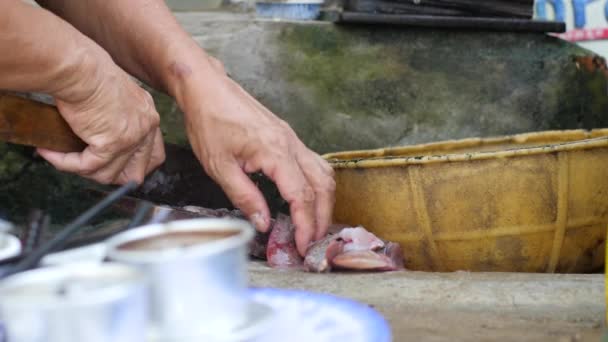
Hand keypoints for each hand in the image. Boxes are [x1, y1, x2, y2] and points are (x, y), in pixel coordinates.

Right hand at [37, 52, 164, 184]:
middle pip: (138, 172)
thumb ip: (114, 114)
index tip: (113, 165)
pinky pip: (86, 166)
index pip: (154, 154)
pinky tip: (50, 152)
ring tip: (63, 157)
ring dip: (83, 170)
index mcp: (148, 114)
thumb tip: (97, 134)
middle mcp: (146, 127)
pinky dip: (65, 163)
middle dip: (112, 176)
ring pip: (108, 174)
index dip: (134, 166)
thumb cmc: (87, 70)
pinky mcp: (111, 144)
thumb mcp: (112, 93)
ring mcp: (131, 138)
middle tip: (87, 168)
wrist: (79, 66)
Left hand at [180, 58, 335, 255]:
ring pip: (323, 173)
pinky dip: (317, 185)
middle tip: (312, 242)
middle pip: (322, 185)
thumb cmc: (209, 122)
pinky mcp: (287, 137)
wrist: (207, 87)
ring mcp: (292, 138)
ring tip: (313, 225)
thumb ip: (245, 197)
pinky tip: (307, 198)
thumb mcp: (219, 167)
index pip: (302, 195)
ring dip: (324, 201)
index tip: (302, 245)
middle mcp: (291, 144)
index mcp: (275, 151)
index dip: (305, 224)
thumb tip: (264, 223)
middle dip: (321, 217)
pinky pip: (314, 163)